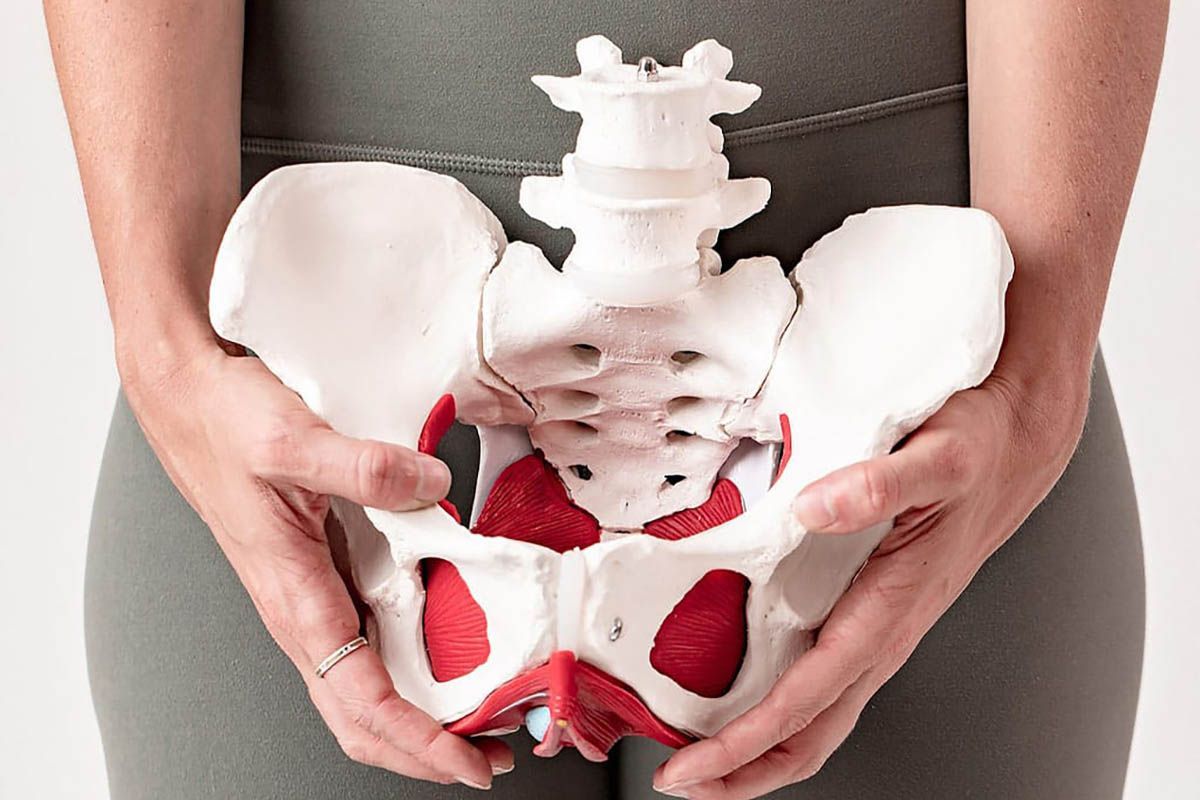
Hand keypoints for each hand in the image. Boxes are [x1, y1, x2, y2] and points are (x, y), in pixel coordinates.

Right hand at [122, 342, 508, 789]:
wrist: (186, 398)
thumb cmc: (221, 426)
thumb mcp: (293, 441)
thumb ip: (366, 467)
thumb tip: (432, 488)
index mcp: (295, 599)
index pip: (363, 702)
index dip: (421, 743)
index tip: (469, 762)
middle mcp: (303, 610)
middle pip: (363, 717)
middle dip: (426, 751)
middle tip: (489, 760)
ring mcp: (312, 596)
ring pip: (366, 686)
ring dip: (420, 715)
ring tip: (479, 719)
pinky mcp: (321, 572)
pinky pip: (369, 641)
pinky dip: (409, 667)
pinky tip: (447, 652)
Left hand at [653, 372, 1087, 798]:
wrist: (1014, 447)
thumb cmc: (979, 455)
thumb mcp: (935, 458)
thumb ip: (876, 485)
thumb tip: (814, 509)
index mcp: (889, 609)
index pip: (807, 700)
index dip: (745, 742)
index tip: (695, 765)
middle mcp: (881, 632)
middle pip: (810, 734)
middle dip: (743, 770)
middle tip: (681, 780)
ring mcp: (876, 629)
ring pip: (815, 714)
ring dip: (757, 746)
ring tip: (700, 756)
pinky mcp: (869, 612)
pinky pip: (820, 679)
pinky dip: (776, 705)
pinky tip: (741, 693)